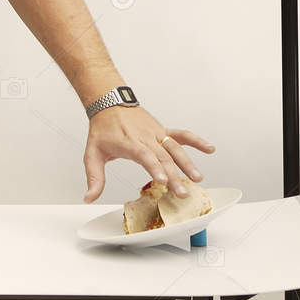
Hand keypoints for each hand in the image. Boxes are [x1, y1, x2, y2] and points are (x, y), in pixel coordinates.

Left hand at [83, 105, 214, 202]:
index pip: (144, 156)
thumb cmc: (102, 129)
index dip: (154, 168)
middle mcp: (145, 138)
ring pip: (175, 148)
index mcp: (129, 143)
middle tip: (181, 193)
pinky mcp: (162, 130)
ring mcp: (156, 133)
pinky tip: (210, 149)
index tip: (163, 181)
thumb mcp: (92, 153)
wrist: (109, 102)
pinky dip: (196, 141)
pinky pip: (182, 135)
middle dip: (174, 176)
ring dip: (188, 163)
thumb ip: (94, 177)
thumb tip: (89, 197)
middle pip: (163, 157)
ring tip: (198, 178)